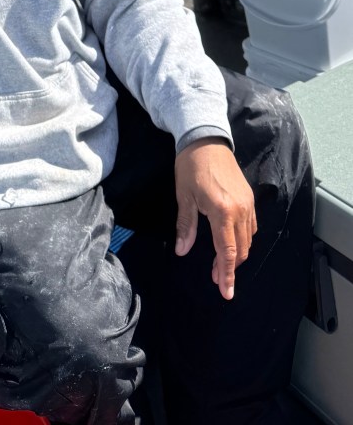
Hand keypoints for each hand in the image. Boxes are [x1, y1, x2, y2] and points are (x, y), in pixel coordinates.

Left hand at [174, 138, 256, 299]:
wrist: (205, 140)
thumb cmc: (191, 166)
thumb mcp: (184, 197)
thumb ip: (186, 226)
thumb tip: (182, 251)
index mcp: (222, 211)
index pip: (227, 251)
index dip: (226, 274)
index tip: (226, 293)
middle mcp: (240, 210)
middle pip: (241, 249)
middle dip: (230, 268)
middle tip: (217, 280)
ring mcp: (248, 204)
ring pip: (248, 239)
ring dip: (236, 254)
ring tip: (220, 265)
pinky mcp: (249, 198)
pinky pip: (251, 227)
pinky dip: (242, 240)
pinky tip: (230, 242)